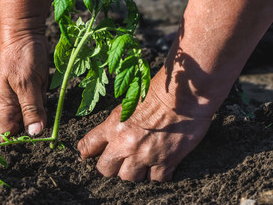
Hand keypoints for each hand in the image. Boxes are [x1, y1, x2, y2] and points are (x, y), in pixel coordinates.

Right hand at [0, 34, 48, 135]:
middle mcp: (12, 106)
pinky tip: (50, 101)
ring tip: (48, 109)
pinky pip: (41, 107)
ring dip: (42, 119)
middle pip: (20, 129)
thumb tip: (34, 133)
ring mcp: (24, 99)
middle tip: (48, 127)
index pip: (4, 134)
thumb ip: (31, 108)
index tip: (34, 140)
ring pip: (33, 119)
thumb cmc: (21, 56)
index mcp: (4, 106)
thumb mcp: (27, 83)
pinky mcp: (35, 92)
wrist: (26, 34)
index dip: (16, 141)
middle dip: (34, 131)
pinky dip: (47, 108)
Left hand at [77, 68, 212, 181]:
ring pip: (130, 179)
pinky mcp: (165, 161)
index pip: (88, 146)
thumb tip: (111, 135)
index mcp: (113, 125)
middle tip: (120, 161)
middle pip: (105, 170)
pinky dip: (158, 174)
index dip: (87, 152)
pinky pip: (155, 180)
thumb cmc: (158, 92)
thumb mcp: (129, 103)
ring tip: (142, 162)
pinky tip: (161, 164)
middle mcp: (125, 143)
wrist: (184, 95)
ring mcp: (145, 155)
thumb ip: (117, 122)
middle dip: (111, 167)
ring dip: (135, 172)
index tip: (89, 154)